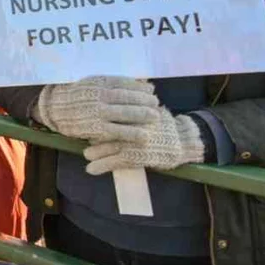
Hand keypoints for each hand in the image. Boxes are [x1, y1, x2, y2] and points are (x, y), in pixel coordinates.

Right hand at [34, 76, 160, 143]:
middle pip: (129, 97)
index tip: (151, 90)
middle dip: (146, 101)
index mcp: (99, 82)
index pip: (125, 83)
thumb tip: (138, 81)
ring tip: (155, 116)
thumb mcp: (91, 82)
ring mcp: (98, 111)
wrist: (55, 109)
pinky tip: (144, 135)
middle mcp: (100, 95)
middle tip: (156, 103)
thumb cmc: (77, 95)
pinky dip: (133, 133)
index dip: (140, 87)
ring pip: (127, 113)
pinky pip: (119, 131)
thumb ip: (111, 82)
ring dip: (144, 115)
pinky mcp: (97, 128)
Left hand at [83, 109, 205, 174]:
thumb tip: (112, 95)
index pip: (109, 112)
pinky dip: (101, 166)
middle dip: (92, 134)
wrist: (182, 140)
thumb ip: (132, 103)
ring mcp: (133, 141)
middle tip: (82, 137)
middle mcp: (131, 124)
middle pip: (105, 128)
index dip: (95, 118)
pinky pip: (115, 162)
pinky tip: (90, 170)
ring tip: (86, 154)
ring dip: (94, 152)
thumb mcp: (148, 107)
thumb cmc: (163, 123)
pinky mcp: (136, 156)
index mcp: (133, 110)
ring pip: (107, 146)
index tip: (84, 120)